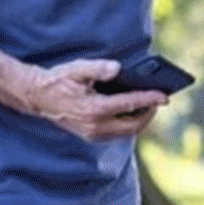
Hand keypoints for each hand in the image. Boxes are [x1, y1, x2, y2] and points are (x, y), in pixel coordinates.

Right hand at [23, 59, 167, 139]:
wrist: (38, 97)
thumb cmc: (59, 80)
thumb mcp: (77, 69)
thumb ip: (98, 68)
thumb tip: (117, 68)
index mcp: (93, 109)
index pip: (129, 105)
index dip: (150, 100)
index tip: (165, 96)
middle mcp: (95, 126)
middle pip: (133, 125)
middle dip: (149, 113)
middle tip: (159, 99)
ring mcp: (93, 134)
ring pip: (126, 132)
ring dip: (140, 120)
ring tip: (149, 104)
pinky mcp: (91, 136)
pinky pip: (117, 133)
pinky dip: (129, 123)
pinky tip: (133, 110)